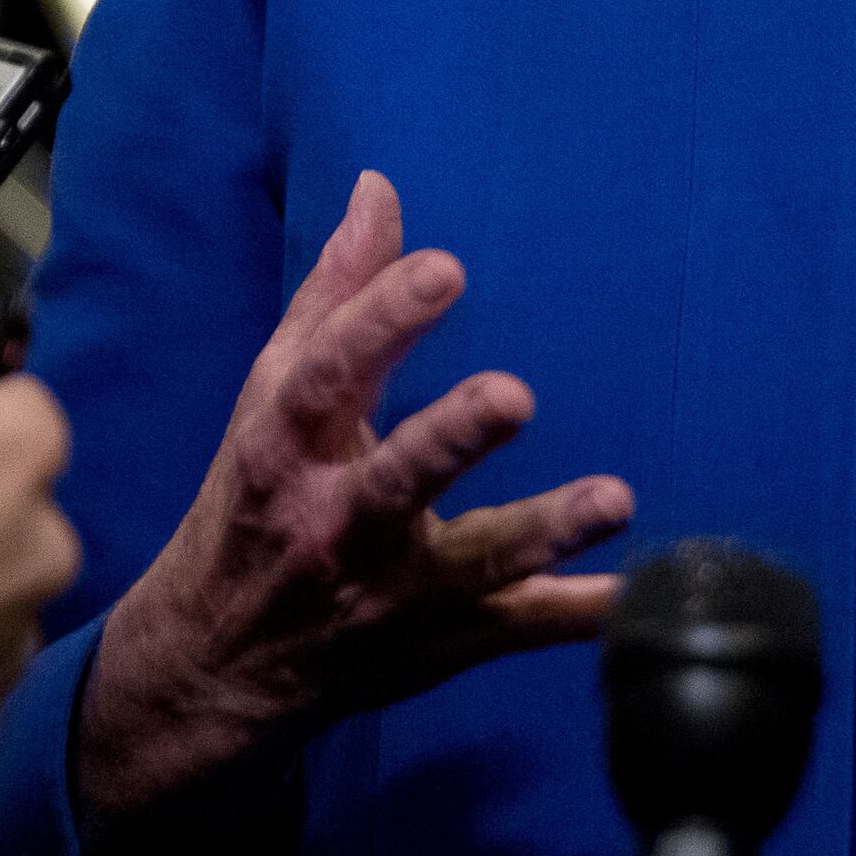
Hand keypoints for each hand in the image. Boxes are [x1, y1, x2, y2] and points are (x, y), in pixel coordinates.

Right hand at [77, 171, 632, 821]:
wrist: (213, 667)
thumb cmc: (254, 505)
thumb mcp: (271, 401)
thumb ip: (335, 295)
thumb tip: (379, 188)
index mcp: (287, 449)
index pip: (328, 376)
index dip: (382, 319)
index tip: (445, 269)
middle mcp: (336, 525)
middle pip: (396, 480)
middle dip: (453, 439)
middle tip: (514, 396)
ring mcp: (394, 593)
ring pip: (475, 563)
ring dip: (545, 532)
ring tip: (615, 498)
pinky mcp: (442, 642)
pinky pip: (519, 628)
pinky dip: (580, 616)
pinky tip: (642, 596)